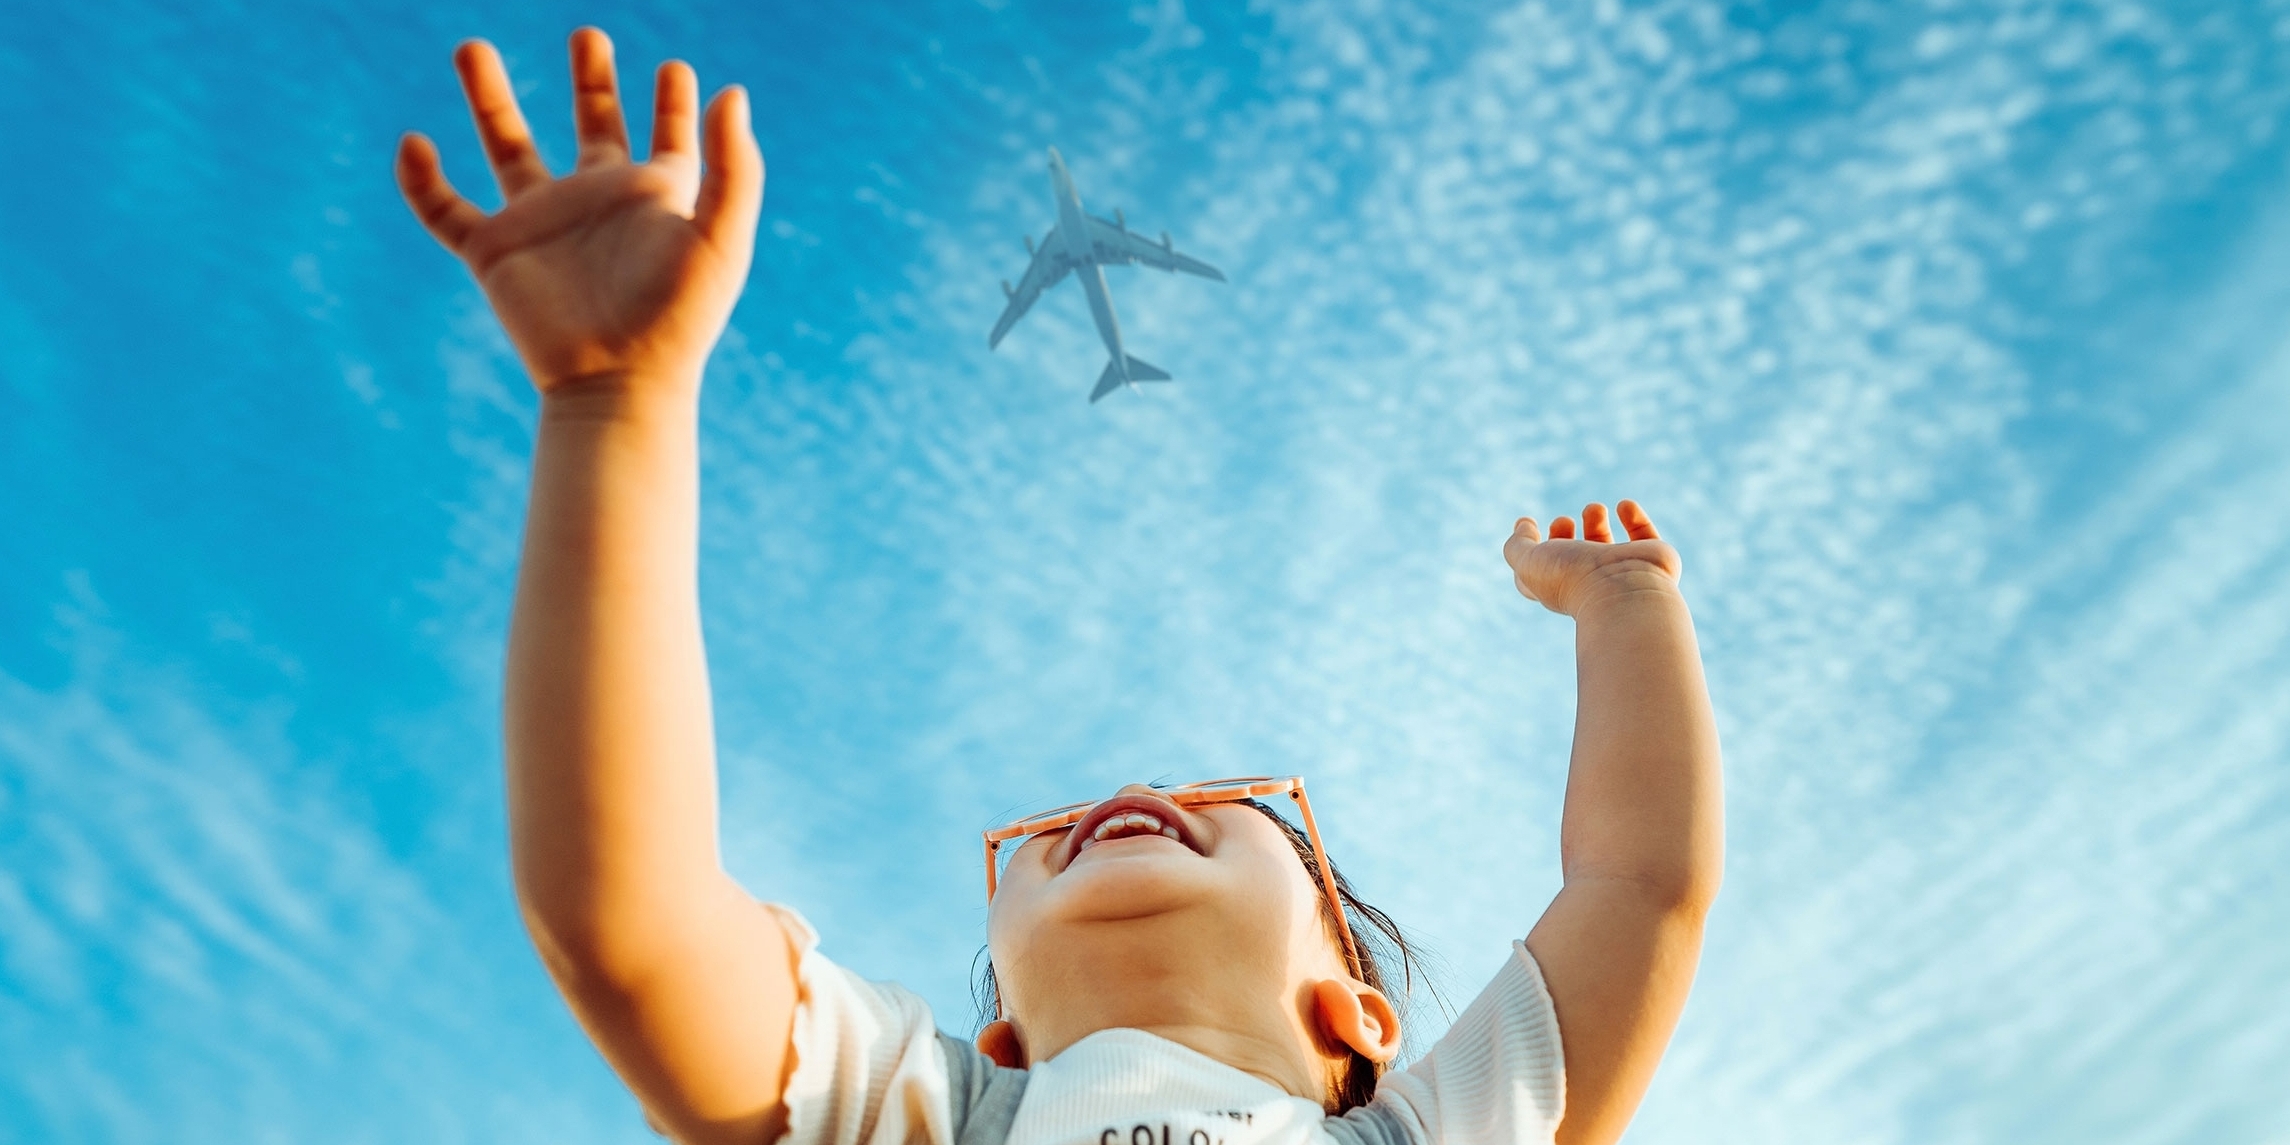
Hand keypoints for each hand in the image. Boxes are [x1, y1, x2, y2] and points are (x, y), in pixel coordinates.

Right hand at [395, 29, 763, 392]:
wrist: (620, 382)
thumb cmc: (679, 318)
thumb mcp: (720, 236)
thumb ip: (732, 164)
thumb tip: (731, 91)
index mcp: (655, 197)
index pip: (668, 138)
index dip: (672, 104)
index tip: (676, 69)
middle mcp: (597, 203)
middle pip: (591, 125)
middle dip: (591, 81)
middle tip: (589, 36)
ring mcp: (543, 224)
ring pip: (507, 147)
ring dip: (488, 98)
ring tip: (471, 47)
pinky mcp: (495, 254)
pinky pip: (443, 210)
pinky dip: (420, 179)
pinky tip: (414, 142)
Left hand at [1504, 500, 1681, 616]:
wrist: (1624, 593)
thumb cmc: (1573, 580)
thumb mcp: (1530, 562)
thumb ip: (1518, 545)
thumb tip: (1523, 525)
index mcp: (1562, 588)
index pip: (1540, 574)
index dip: (1531, 551)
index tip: (1529, 526)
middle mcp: (1593, 582)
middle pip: (1575, 557)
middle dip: (1564, 533)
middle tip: (1562, 522)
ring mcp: (1624, 573)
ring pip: (1608, 546)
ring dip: (1596, 522)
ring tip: (1593, 509)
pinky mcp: (1653, 562)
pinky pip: (1646, 536)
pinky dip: (1636, 518)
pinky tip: (1624, 506)